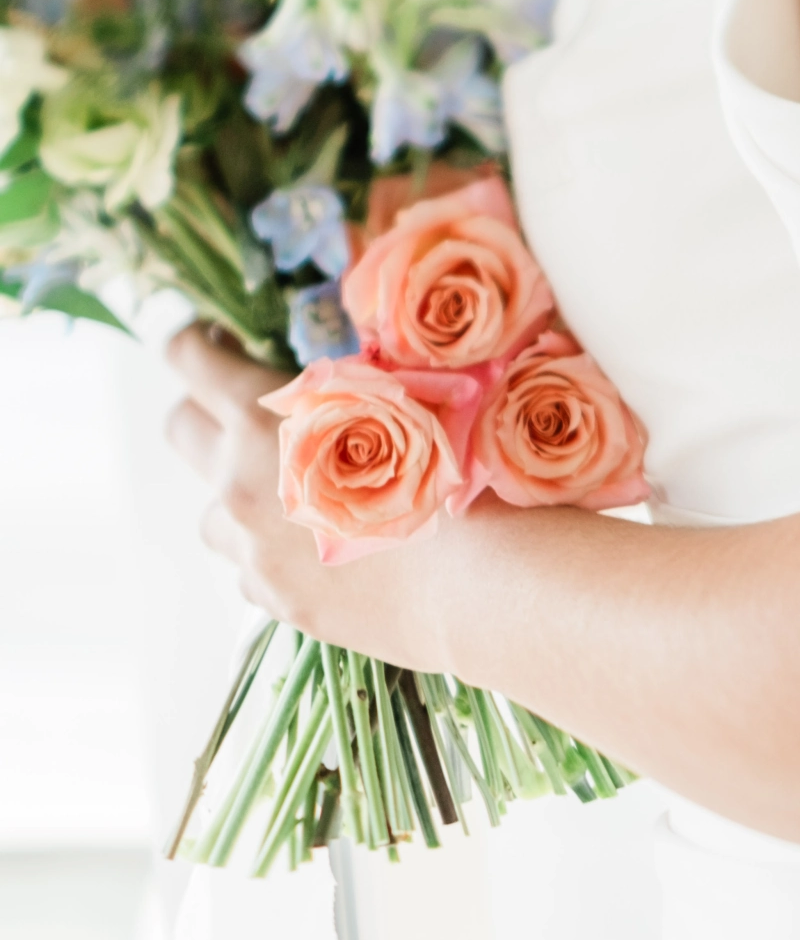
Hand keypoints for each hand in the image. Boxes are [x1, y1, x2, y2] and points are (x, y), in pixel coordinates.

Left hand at [162, 326, 451, 667]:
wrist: (477, 584)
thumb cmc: (453, 487)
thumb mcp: (402, 413)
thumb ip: (344, 393)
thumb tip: (328, 381)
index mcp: (266, 420)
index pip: (190, 358)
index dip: (196, 343)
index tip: (214, 343)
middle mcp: (240, 481)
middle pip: (181, 428)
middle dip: (205, 414)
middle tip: (248, 419)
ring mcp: (251, 546)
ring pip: (214, 512)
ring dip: (242, 501)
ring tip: (302, 509)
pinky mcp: (273, 597)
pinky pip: (253, 568)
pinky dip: (279, 558)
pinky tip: (328, 559)